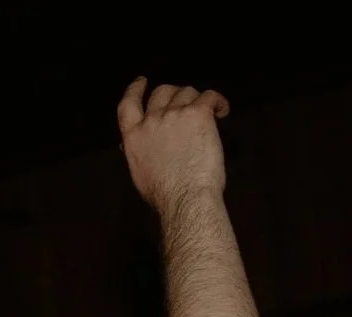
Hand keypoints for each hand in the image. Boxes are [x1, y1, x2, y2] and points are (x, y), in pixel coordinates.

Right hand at [118, 77, 229, 209]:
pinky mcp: (199, 114)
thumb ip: (139, 152)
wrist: (185, 199)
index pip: (128, 104)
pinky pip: (211, 96)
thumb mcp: (140, 173)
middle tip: (186, 104)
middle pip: (162, 92)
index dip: (135, 89)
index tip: (141, 82)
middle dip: (174, 94)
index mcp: (134, 137)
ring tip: (208, 115)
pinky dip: (218, 102)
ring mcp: (175, 115)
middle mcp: (152, 121)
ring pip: (187, 92)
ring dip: (197, 100)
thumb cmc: (164, 195)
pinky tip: (223, 111)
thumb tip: (133, 144)